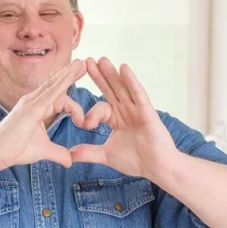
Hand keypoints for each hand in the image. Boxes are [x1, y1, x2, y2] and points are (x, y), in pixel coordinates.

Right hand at [0, 59, 87, 168]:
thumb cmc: (14, 149)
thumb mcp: (43, 150)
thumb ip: (58, 153)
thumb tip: (70, 161)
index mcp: (37, 108)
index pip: (60, 99)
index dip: (75, 108)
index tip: (83, 123)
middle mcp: (34, 101)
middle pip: (56, 85)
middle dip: (70, 75)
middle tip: (84, 64)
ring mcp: (32, 102)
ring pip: (54, 85)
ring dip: (68, 74)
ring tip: (81, 63)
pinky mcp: (32, 108)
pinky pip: (50, 92)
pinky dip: (62, 82)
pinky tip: (71, 74)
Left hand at [71, 57, 178, 179]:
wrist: (157, 168)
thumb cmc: (136, 160)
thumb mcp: (107, 155)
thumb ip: (88, 152)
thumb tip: (69, 155)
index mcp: (116, 118)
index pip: (100, 108)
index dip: (91, 114)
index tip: (85, 125)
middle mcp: (126, 110)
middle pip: (110, 89)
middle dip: (99, 76)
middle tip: (87, 61)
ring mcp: (137, 109)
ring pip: (122, 88)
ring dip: (112, 74)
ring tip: (101, 59)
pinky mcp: (147, 111)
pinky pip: (138, 93)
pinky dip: (131, 81)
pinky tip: (124, 68)